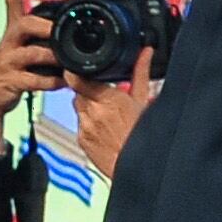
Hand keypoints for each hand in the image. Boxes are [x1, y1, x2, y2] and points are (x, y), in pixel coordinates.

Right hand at [0, 0, 63, 145]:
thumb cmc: (12, 74)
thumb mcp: (22, 52)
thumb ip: (40, 41)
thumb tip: (65, 36)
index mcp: (12, 33)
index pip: (12, 2)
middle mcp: (8, 44)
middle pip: (23, 24)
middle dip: (44, 27)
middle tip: (61, 33)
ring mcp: (7, 63)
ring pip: (31, 53)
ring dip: (53, 58)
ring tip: (68, 65)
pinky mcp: (10, 81)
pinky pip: (33, 80)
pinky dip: (50, 82)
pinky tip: (61, 83)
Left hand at [64, 50, 156, 181]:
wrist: (135, 168)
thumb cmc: (142, 138)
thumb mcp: (143, 101)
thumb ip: (140, 73)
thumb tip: (144, 53)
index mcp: (108, 100)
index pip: (77, 78)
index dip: (76, 72)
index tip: (80, 69)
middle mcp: (92, 112)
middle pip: (79, 91)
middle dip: (89, 89)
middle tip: (104, 94)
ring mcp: (84, 127)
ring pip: (78, 106)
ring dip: (89, 105)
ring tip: (107, 112)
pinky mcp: (81, 139)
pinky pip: (79, 123)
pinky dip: (88, 121)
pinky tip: (104, 127)